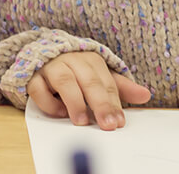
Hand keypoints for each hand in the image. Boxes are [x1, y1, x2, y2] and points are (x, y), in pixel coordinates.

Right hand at [27, 52, 151, 130]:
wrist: (43, 54)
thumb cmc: (75, 69)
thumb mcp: (98, 76)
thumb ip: (120, 87)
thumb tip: (145, 95)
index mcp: (91, 60)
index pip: (106, 82)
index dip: (113, 103)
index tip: (119, 122)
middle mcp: (73, 60)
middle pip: (89, 81)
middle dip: (100, 104)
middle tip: (108, 124)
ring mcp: (52, 66)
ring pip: (64, 81)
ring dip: (74, 102)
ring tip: (82, 121)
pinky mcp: (34, 76)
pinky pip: (39, 89)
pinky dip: (48, 102)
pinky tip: (59, 112)